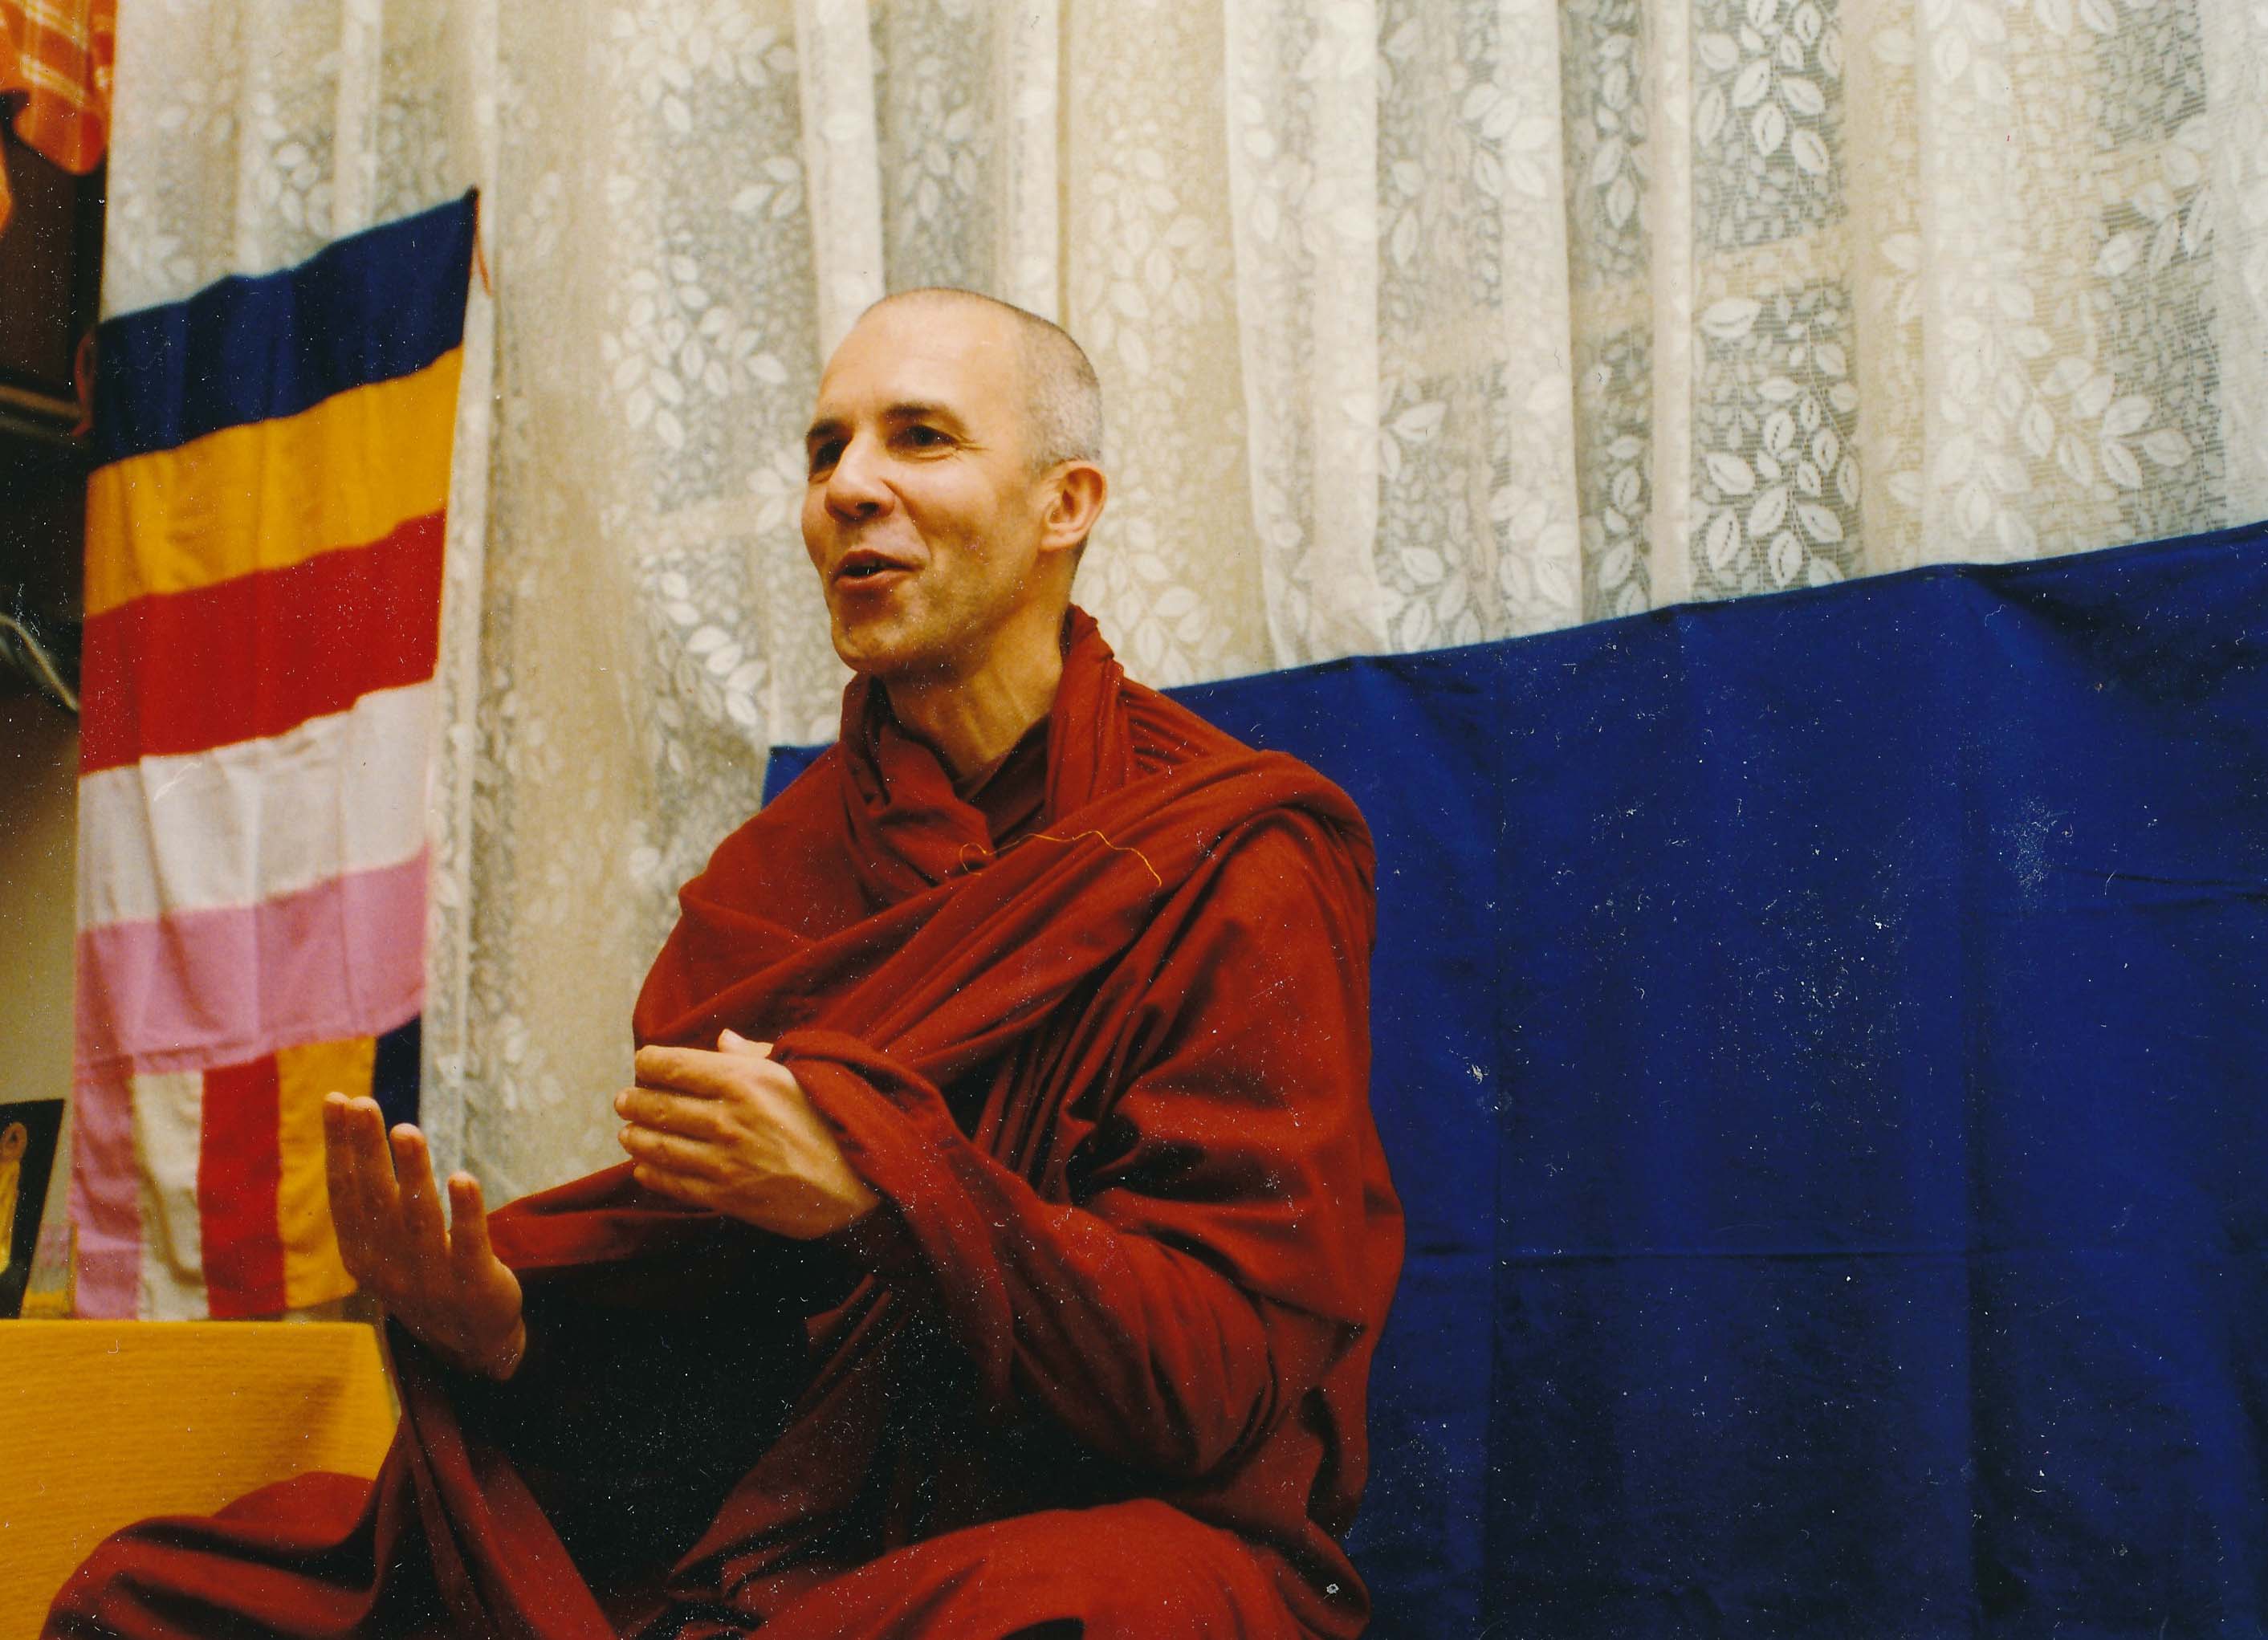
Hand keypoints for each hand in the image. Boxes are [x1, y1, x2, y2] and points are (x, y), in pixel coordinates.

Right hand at [324, 1095, 525, 1380]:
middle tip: (363, 1103)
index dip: (340, 1147)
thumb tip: (354, 1130)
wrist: (470, 1344)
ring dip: (412, 1173)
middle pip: (376, 1200)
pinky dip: (465, 1212)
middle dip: (367, 1149)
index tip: (337, 1101)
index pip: (345, 1194)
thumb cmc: (424, 1276)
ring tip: (406, 1130)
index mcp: (362, 1255)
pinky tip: (462, 1178)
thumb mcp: (387, 1246)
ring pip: (419, 1219)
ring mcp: (431, 1280)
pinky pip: (469, 1244)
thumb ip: (373, 1199)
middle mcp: (389, 1268)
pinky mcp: (475, 1286)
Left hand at [616, 1030, 879, 1237]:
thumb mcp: (802, 1073)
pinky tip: (644, 1168)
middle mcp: (728, 1118)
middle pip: (660, 1105)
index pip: (676, 1066)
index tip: (644, 1063)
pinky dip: (653, 1175)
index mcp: (745, 1080)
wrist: (863, 1183)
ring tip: (628, 1132)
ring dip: (637, 1138)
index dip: (651, 1063)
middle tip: (624, 1099)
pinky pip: (675, 1184)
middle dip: (635, 1100)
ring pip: (659, 1146)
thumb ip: (756, 1055)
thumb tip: (722, 1039)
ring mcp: (724, 1161)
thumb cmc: (836, 1120)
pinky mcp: (726, 1197)